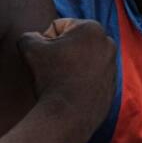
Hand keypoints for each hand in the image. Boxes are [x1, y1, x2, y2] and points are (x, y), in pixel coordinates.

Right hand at [18, 18, 116, 136]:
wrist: (68, 115)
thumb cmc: (50, 77)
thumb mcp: (29, 47)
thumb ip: (30, 35)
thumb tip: (34, 38)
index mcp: (93, 28)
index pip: (59, 26)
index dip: (45, 41)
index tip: (45, 57)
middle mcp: (108, 44)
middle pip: (74, 42)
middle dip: (61, 51)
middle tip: (52, 68)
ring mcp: (113, 66)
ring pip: (82, 59)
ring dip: (70, 66)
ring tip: (60, 80)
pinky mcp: (112, 85)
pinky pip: (90, 78)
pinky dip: (80, 81)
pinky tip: (70, 92)